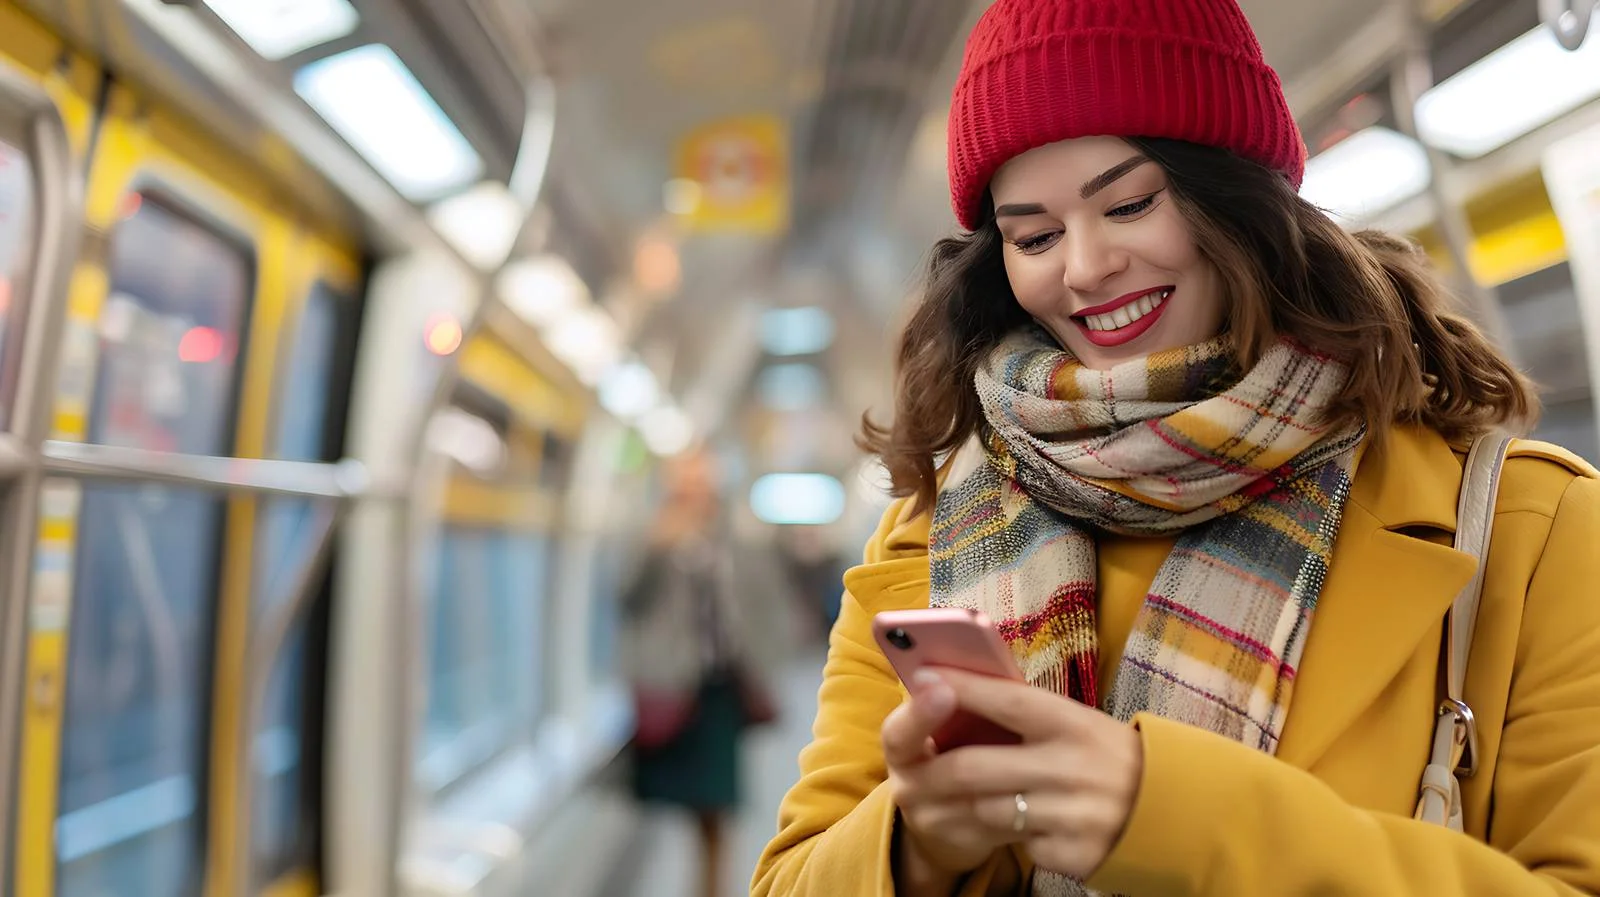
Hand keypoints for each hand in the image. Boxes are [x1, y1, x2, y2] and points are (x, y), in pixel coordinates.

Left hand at [909, 668, 1143, 880]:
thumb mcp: (1080, 725)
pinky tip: (1029, 827)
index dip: (961, 688)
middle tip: (912, 777)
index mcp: (1074, 723)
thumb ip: (1028, 714)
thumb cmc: (1107, 758)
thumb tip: (954, 690)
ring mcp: (1074, 813)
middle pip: (976, 767)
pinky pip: (1020, 845)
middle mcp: (1073, 766)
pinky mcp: (1075, 852)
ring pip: (988, 810)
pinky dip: (1016, 837)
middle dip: (935, 773)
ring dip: (973, 808)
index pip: (1006, 700)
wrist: (1173, 813)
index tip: (923, 677)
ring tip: (973, 803)